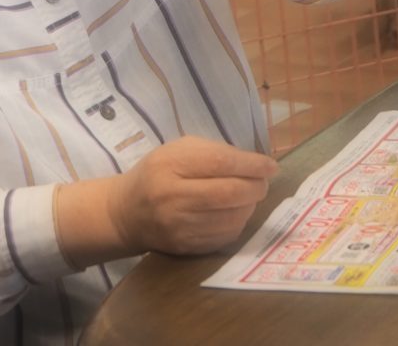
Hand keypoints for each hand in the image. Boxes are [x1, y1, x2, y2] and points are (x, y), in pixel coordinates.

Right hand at [107, 136, 277, 255]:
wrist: (126, 213)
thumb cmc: (156, 173)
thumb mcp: (176, 150)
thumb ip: (212, 151)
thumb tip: (251, 162)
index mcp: (169, 165)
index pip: (220, 163)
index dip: (251, 164)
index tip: (271, 165)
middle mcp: (173, 197)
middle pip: (230, 193)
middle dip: (256, 187)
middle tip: (264, 182)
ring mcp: (179, 227)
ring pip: (232, 218)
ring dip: (250, 206)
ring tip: (249, 195)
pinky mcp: (186, 247)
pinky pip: (225, 236)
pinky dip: (238, 222)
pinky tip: (235, 212)